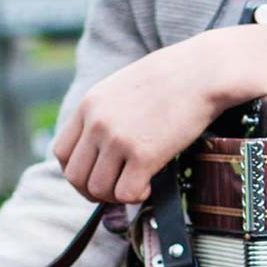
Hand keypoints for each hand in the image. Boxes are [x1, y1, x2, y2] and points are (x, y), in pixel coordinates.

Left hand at [52, 20, 266, 203]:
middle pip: (75, 177)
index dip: (77, 171)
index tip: (95, 175)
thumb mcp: (123, 86)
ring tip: (136, 185)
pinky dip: (136, 196)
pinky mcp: (144, 155)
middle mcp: (97, 122)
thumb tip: (102, 148)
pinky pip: (126, 193)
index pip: (61, 152)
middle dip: (93, 190)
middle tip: (115, 189)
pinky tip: (150, 184)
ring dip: (116, 195)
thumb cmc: (172, 76)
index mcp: (89, 104)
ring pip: (98, 189)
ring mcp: (118, 139)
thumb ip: (105, 114)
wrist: (204, 70)